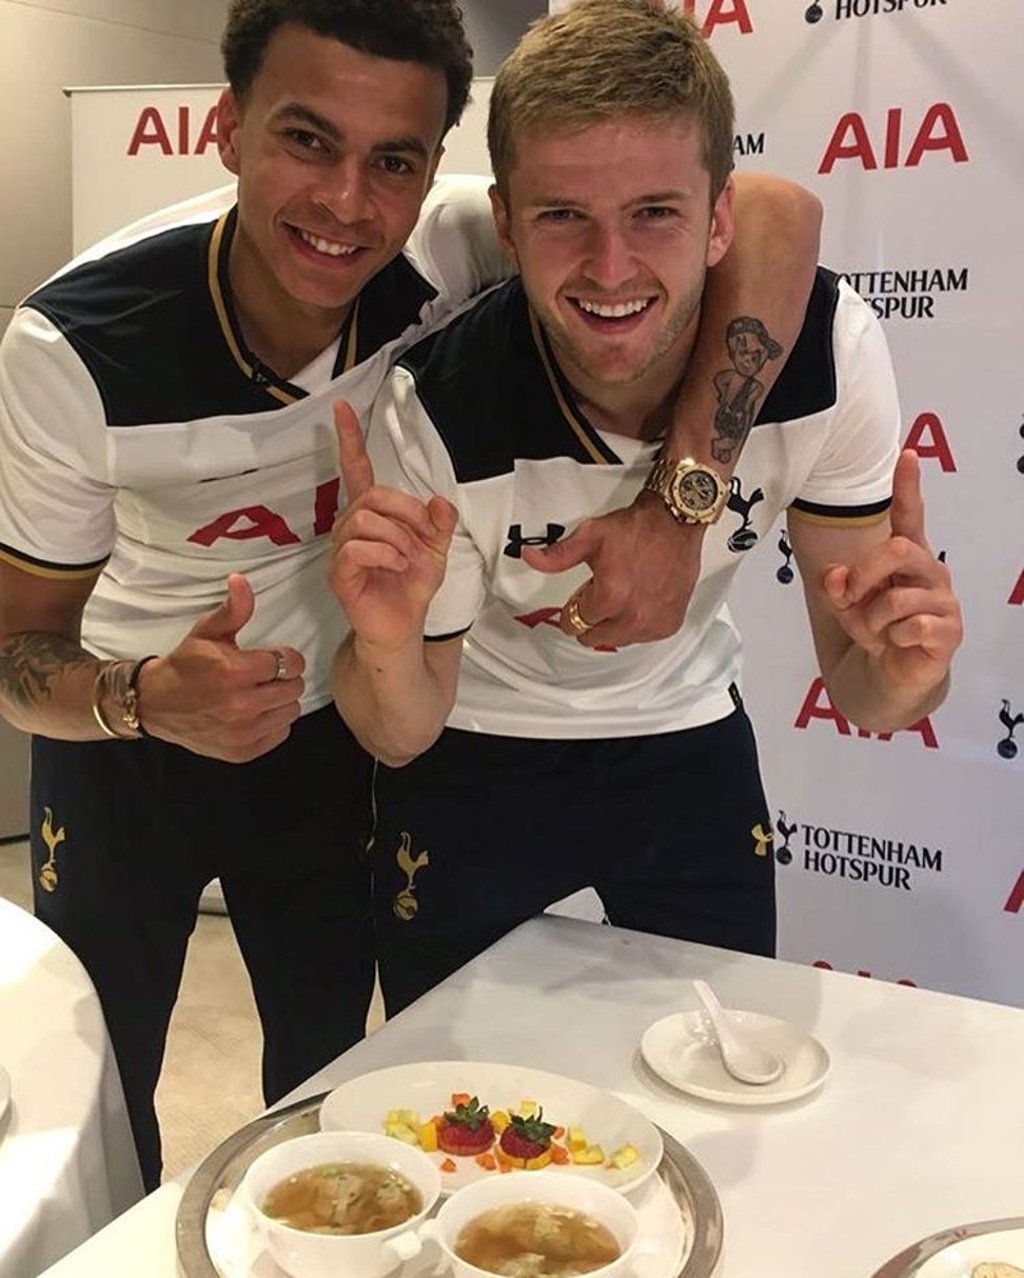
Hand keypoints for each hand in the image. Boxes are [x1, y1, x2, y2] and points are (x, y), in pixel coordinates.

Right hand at [138, 573, 305, 762]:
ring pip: (291, 712)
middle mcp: (242, 705)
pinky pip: (280, 734)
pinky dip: (273, 723)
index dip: (285, 657)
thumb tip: (241, 580)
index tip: (273, 658)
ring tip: (261, 694)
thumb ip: (233, 609)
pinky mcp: (243, 751)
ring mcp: (243, 732)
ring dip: (281, 701)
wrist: (156, 704)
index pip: (290, 663)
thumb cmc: (186, 664)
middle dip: (284, 678)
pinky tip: (255, 713)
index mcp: (236, 672)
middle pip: (294, 688)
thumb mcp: (207, 631)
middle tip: (265, 676)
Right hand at [329, 401, 455, 652]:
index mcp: (372, 515)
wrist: (404, 627)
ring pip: (364, 520)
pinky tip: (398, 566)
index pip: (357, 470)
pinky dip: (385, 554)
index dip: (349, 440)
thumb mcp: (438, 550)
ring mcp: (340, 550)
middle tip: (424, 536)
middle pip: (372, 495)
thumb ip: (440, 523)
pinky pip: (357, 548)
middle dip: (406, 511)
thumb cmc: (413, 586)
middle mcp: (350, 527)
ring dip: (397, 537)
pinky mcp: (339, 574)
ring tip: (409, 558)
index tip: (341, 407)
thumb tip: (440, 500)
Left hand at [522, 491, 704, 647]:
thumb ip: (558, 556)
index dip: (573, 608)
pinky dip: (638, 625)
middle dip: (592, 618)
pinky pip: (643, 637)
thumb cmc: (638, 529)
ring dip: (614, 623)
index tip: (579, 598)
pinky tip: (639, 602)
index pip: (575, 623)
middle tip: (601, 593)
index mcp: (610, 597)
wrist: (674, 522)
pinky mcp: (669, 624)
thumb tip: (531, 556)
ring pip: (618, 639)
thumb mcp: (590, 537)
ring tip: (622, 594)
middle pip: (594, 637)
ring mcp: (654, 622)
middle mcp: (634, 616)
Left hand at [821, 450, 962, 696]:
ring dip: (872, 620)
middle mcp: (930, 570)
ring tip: (877, 633)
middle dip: (864, 575)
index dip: (908, 485)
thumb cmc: (874, 629)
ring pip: (898, 597)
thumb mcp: (845, 604)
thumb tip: (838, 576)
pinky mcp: (950, 631)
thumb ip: (838, 585)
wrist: (888, 675)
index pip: (910, 515)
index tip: (907, 454)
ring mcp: (944, 600)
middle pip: (897, 549)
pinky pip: (912, 626)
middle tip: (852, 600)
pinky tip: (898, 644)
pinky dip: (892, 639)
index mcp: (906, 556)